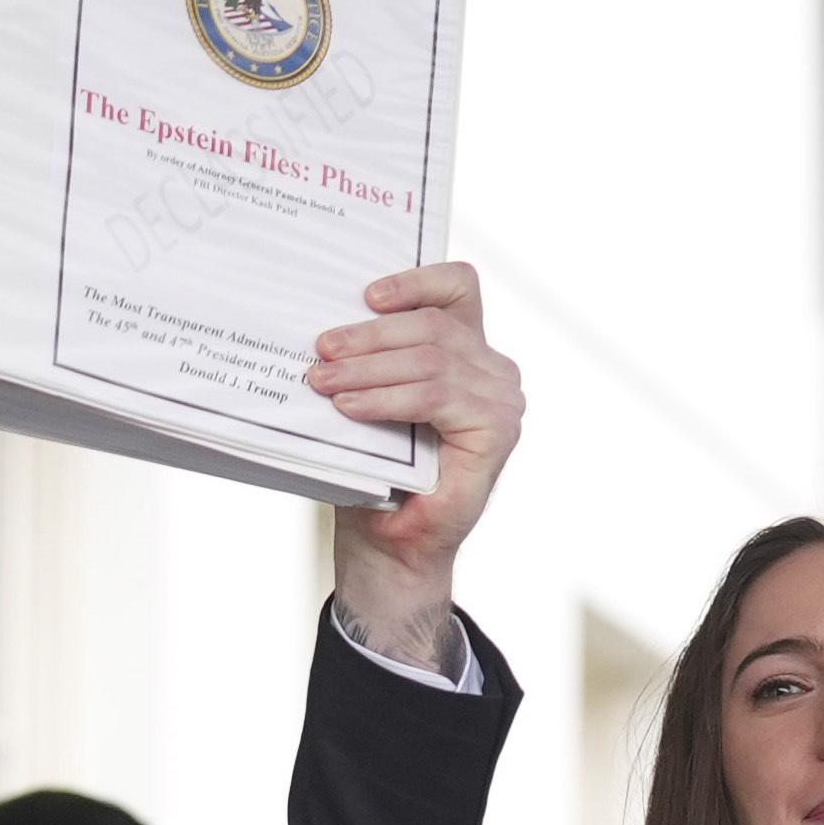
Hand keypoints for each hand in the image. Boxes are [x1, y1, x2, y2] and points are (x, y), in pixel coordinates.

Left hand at [314, 262, 522, 669]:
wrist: (391, 544)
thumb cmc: (379, 469)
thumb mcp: (375, 397)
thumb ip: (375, 356)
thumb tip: (331, 319)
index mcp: (471, 350)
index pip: (456, 287)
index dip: (414, 279)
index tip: (364, 294)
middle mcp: (495, 371)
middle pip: (433, 325)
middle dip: (370, 335)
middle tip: (321, 350)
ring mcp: (502, 401)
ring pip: (431, 358)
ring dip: (369, 368)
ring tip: (323, 380)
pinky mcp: (497, 432)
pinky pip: (436, 397)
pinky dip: (387, 399)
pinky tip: (351, 407)